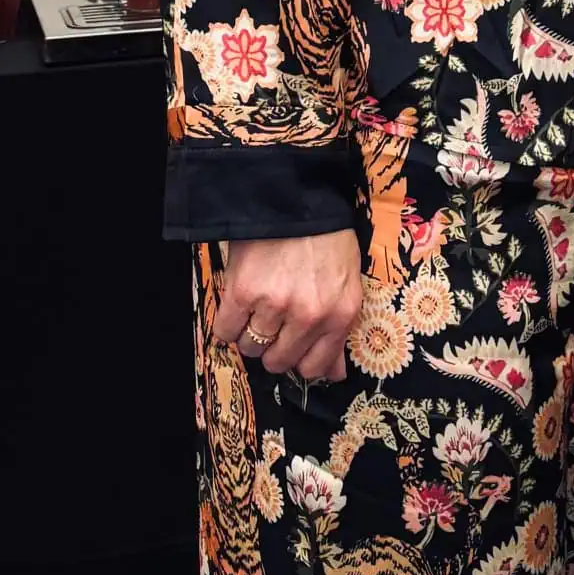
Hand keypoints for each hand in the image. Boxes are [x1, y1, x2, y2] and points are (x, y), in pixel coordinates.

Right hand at [212, 231, 362, 381]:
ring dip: (249, 332)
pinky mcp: (244, 293)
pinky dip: (228, 322)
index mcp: (340, 314)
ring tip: (257, 304)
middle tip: (273, 319)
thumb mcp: (346, 284)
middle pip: (278, 361)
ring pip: (250, 348)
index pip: (314, 368)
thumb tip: (334, 375)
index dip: (299, 359)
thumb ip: (339, 331)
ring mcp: (277, 306)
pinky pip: (225, 332)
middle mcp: (310, 316)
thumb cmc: (326, 239)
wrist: (298, 198)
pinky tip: (239, 301)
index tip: (292, 345)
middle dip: (272, 345)